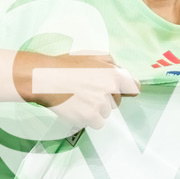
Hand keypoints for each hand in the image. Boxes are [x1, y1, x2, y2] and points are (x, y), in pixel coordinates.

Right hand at [14, 51, 139, 129]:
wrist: (45, 78)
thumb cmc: (66, 65)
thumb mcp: (93, 55)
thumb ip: (112, 64)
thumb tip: (121, 74)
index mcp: (114, 74)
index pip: (134, 88)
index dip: (126, 90)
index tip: (122, 92)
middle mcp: (110, 90)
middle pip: (117, 102)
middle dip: (107, 99)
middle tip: (89, 92)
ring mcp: (100, 105)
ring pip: (106, 113)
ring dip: (96, 109)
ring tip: (80, 99)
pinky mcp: (89, 117)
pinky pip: (97, 123)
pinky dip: (89, 119)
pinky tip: (78, 109)